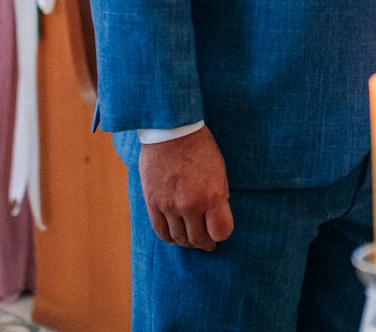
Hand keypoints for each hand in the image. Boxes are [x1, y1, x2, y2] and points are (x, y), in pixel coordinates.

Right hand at [139, 126, 233, 250]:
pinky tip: (175, 236)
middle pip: (199, 239)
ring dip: (188, 243)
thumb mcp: (219, 170)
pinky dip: (170, 238)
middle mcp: (191, 204)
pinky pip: (161, 231)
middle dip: (206, 244)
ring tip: (192, 240)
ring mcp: (170, 205)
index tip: (220, 233)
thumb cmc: (200, 148)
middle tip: (208, 243)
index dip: (222, 235)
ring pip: (180, 238)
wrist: (171, 131)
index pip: (221, 232)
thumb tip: (216, 218)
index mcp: (213, 195)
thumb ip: (218, 197)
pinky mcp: (153, 203)